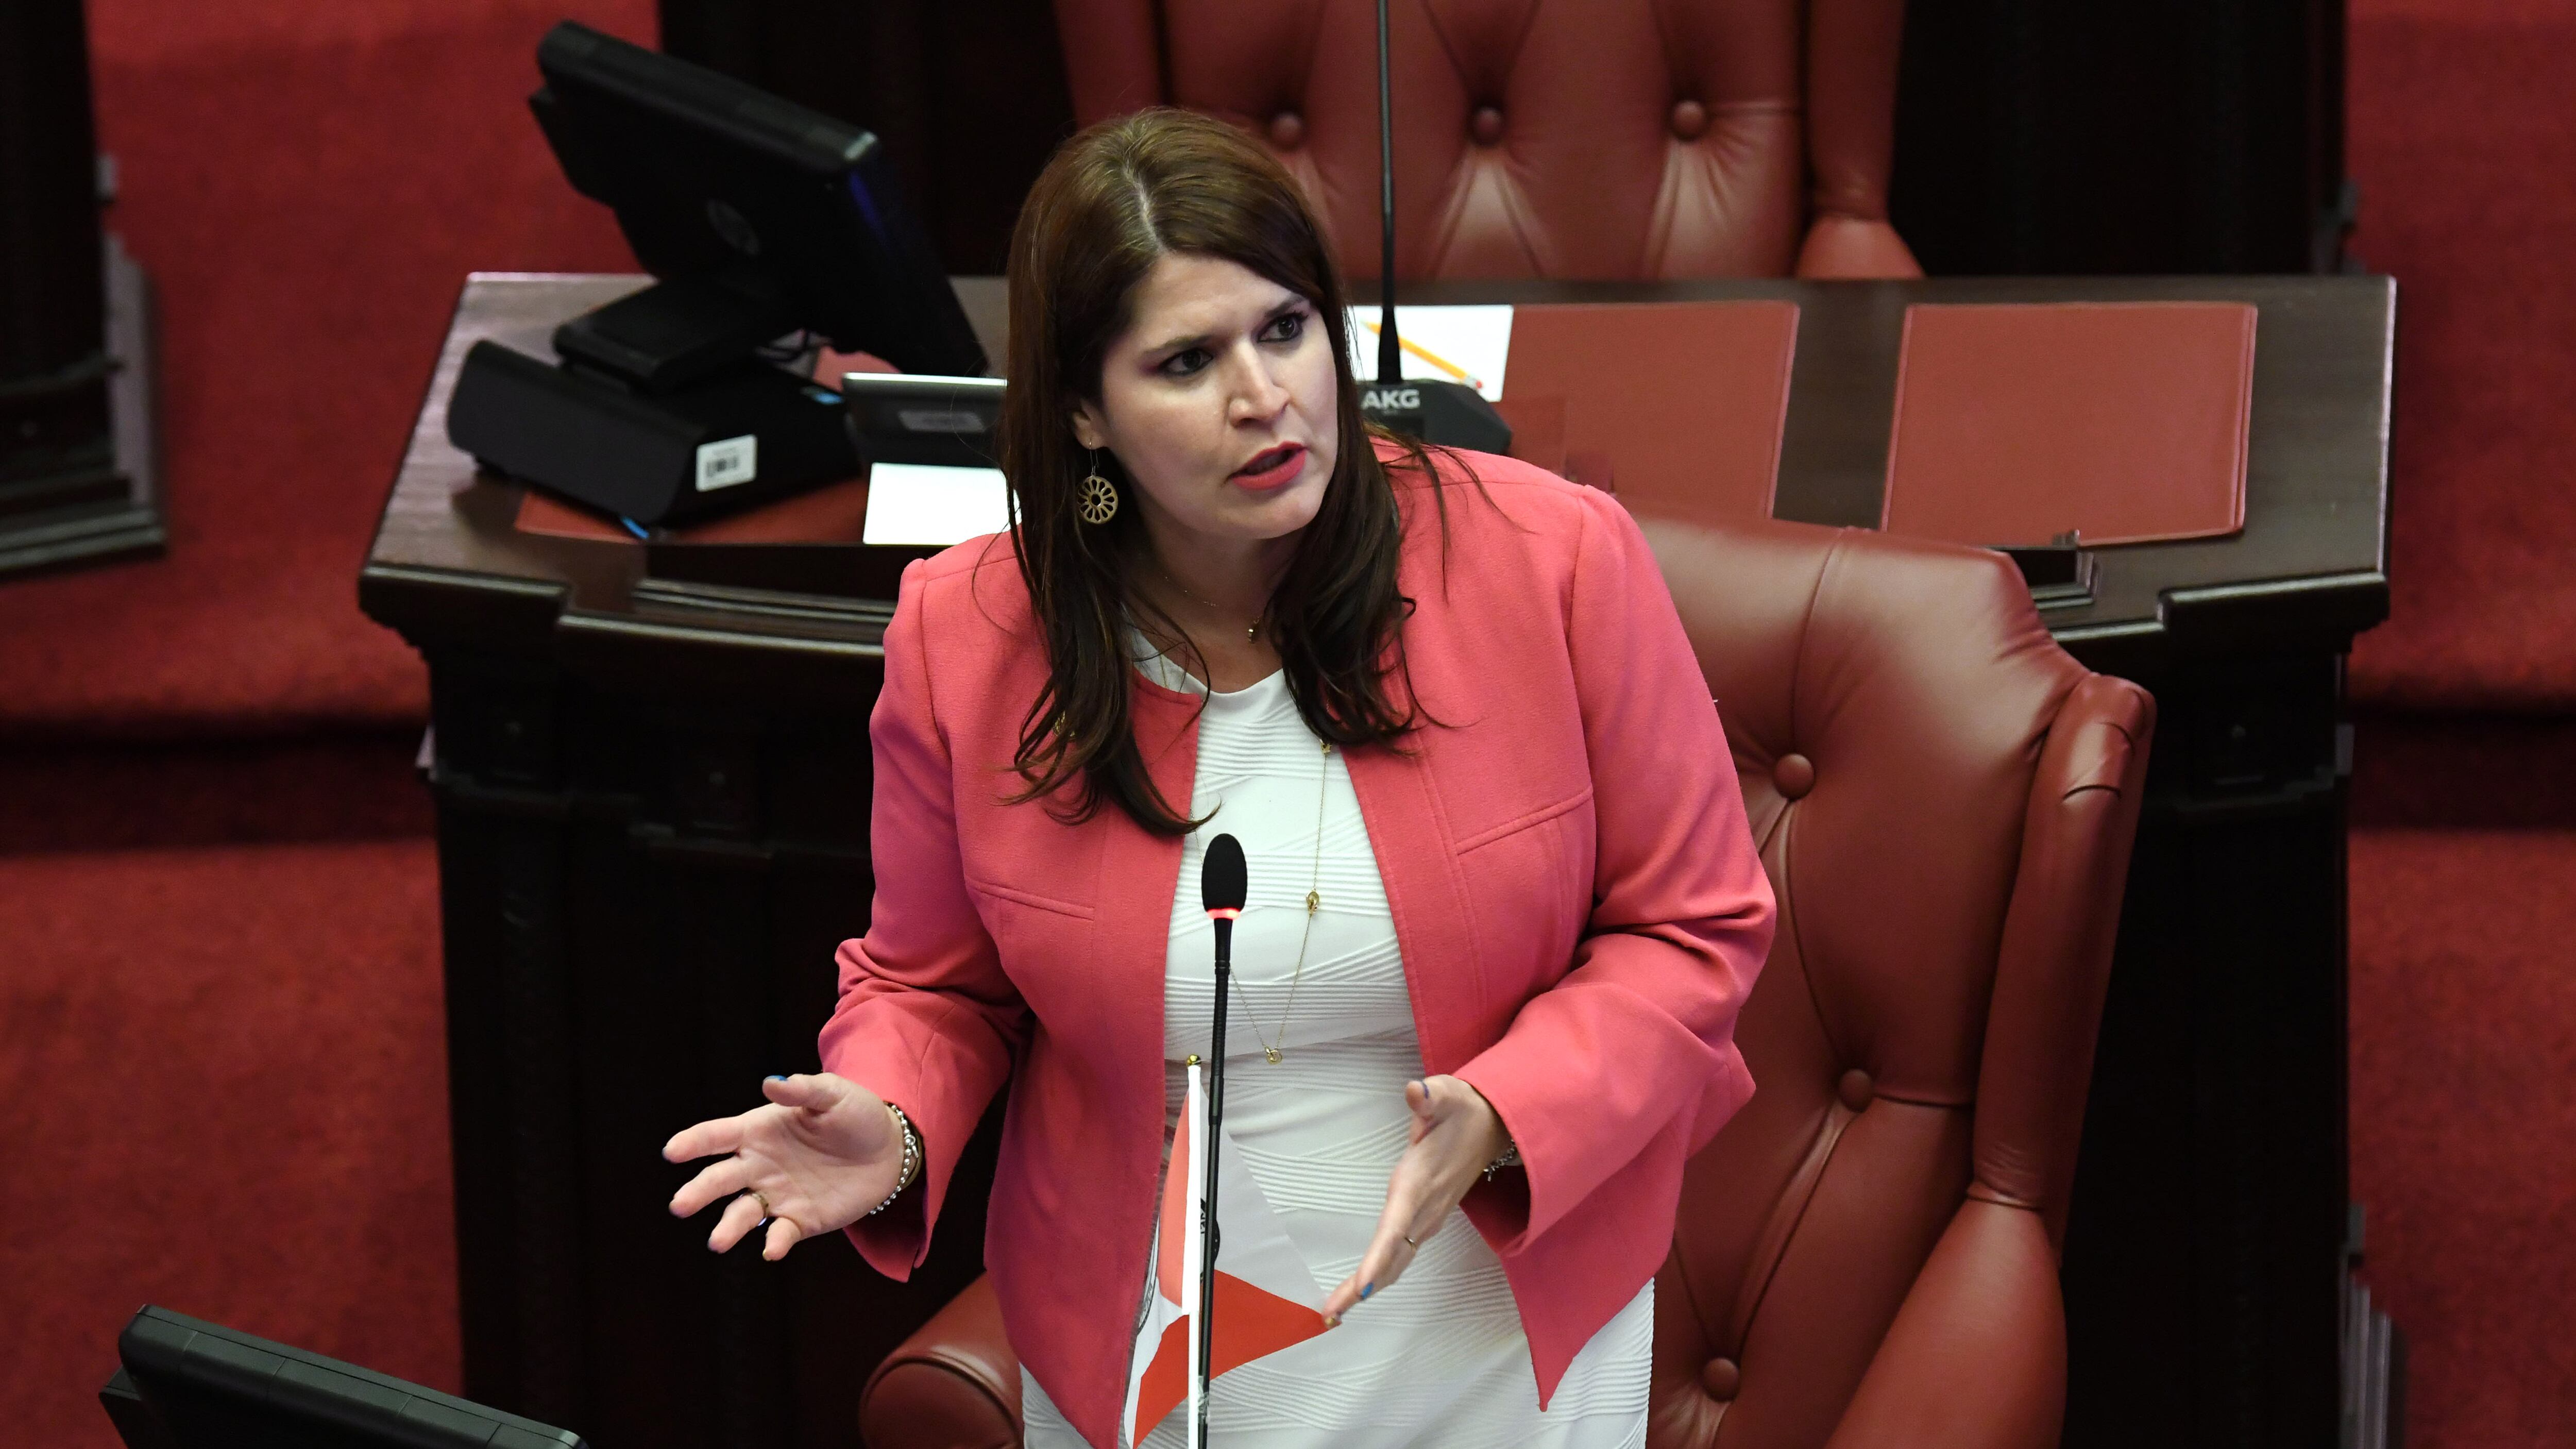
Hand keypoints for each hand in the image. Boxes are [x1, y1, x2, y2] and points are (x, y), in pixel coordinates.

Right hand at [663, 1072, 908, 1261]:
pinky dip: (774, 1242)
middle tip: (680, 1205)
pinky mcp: (799, 1221)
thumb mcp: (834, 1095)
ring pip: (742, 1213)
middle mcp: (758, 1166)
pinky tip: (772, 1249)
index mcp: (758, 1131)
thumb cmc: (855, 1115)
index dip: (694, 1142)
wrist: (888, 1151)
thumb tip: (772, 1084)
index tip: (673, 1151)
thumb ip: (804, 1091)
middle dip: (698, 1192)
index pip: (718, 1136)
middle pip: (719, 1179)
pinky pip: (780, 1234)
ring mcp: (776, 1196)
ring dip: (728, 1227)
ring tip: (717, 1242)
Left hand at [1320, 1075, 1510, 1322]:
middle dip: (1363, 1287)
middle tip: (1330, 1312)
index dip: (1380, 1258)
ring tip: (1335, 1311)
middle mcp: (1422, 1210)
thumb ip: (1429, 1096)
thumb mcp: (1448, 1096)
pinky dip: (1379, 1275)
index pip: (1397, 1226)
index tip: (1363, 1287)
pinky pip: (1399, 1256)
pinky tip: (1361, 1289)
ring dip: (1368, 1288)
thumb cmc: (1463, 1112)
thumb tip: (1415, 1092)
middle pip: (1391, 1258)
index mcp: (1419, 1184)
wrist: (1494, 1127)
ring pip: (1396, 1262)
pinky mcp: (1424, 1221)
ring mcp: (1425, 1220)